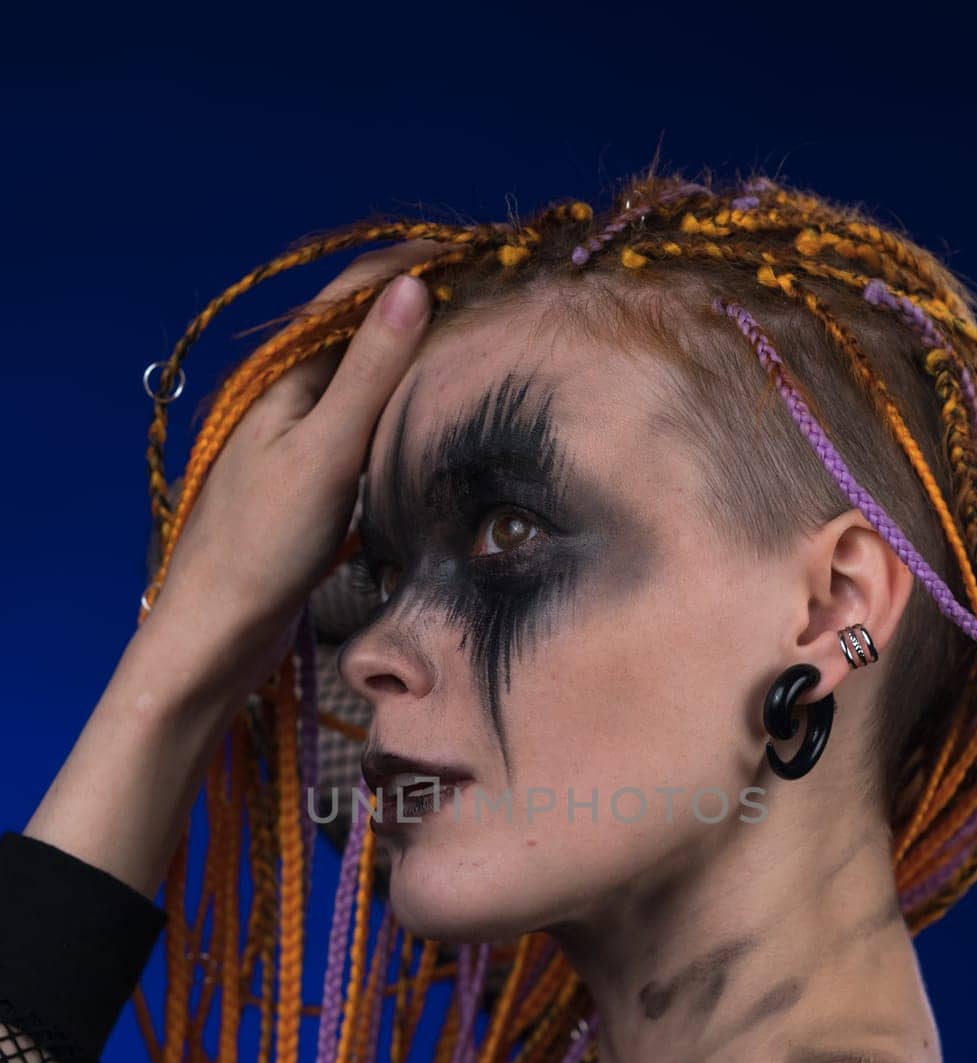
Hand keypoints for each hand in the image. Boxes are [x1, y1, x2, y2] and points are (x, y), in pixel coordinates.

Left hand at [144, 238, 451, 697]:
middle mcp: (288, 395)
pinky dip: (400, 407)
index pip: (352, 292)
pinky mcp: (310, 478)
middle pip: (360, 330)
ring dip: (413, 355)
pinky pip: (362, 422)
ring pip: (364, 377)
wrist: (220, 630)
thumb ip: (368, 372)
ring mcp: (298, 438)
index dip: (412, 265)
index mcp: (284, 375)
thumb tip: (413, 286)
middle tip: (493, 299)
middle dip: (420, 305)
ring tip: (476, 345)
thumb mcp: (327, 451)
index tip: (477, 254)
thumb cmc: (264, 544)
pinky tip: (430, 419)